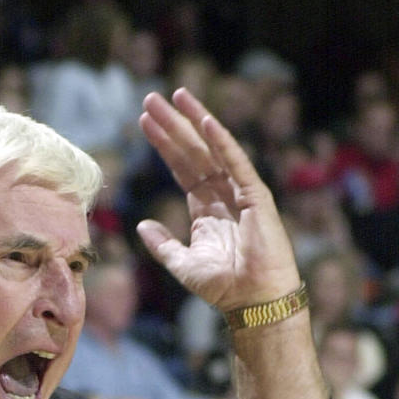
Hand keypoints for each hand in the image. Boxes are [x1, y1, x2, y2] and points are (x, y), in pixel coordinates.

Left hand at [137, 88, 299, 311]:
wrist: (252, 301)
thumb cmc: (223, 287)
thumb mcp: (181, 263)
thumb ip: (161, 243)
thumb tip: (142, 225)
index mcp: (206, 208)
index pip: (181, 168)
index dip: (164, 145)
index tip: (144, 122)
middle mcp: (222, 194)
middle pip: (192, 151)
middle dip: (172, 125)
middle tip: (151, 99)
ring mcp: (240, 192)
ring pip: (213, 149)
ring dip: (194, 122)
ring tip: (176, 96)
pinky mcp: (256, 197)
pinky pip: (237, 164)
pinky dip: (222, 142)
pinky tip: (206, 121)